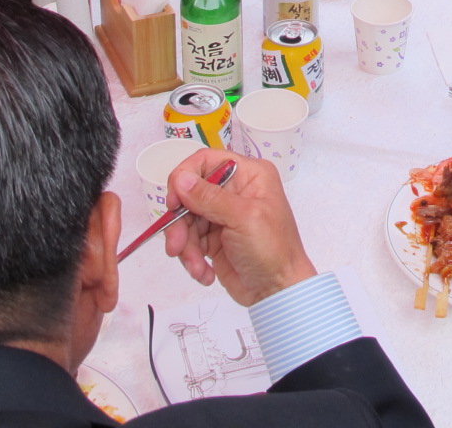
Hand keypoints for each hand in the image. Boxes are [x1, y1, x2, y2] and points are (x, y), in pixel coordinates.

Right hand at [164, 150, 316, 306]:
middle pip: (189, 194)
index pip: (205, 161)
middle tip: (177, 246)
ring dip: (185, 246)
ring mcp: (222, 215)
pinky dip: (191, 258)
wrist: (278, 291)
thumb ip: (210, 198)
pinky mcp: (213, 239)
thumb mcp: (243, 218)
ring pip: (185, 220)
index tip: (174, 202)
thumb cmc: (273, 250)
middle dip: (180, 223)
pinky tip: (204, 272)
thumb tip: (181, 178)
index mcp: (249, 175)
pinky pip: (189, 241)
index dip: (184, 177)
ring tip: (197, 267)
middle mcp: (234, 191)